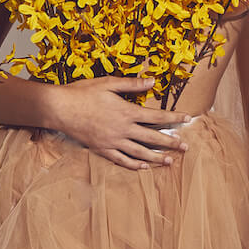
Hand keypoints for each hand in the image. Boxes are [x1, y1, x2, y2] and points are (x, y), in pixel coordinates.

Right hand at [52, 74, 193, 169]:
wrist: (60, 109)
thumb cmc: (83, 93)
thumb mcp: (108, 83)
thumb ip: (132, 84)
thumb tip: (152, 81)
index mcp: (127, 112)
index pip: (157, 117)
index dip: (174, 118)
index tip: (188, 119)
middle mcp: (123, 129)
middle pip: (153, 138)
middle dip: (171, 143)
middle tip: (185, 148)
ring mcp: (113, 142)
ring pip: (140, 153)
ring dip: (157, 158)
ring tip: (170, 161)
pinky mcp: (102, 149)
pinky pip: (122, 160)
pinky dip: (134, 165)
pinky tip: (144, 167)